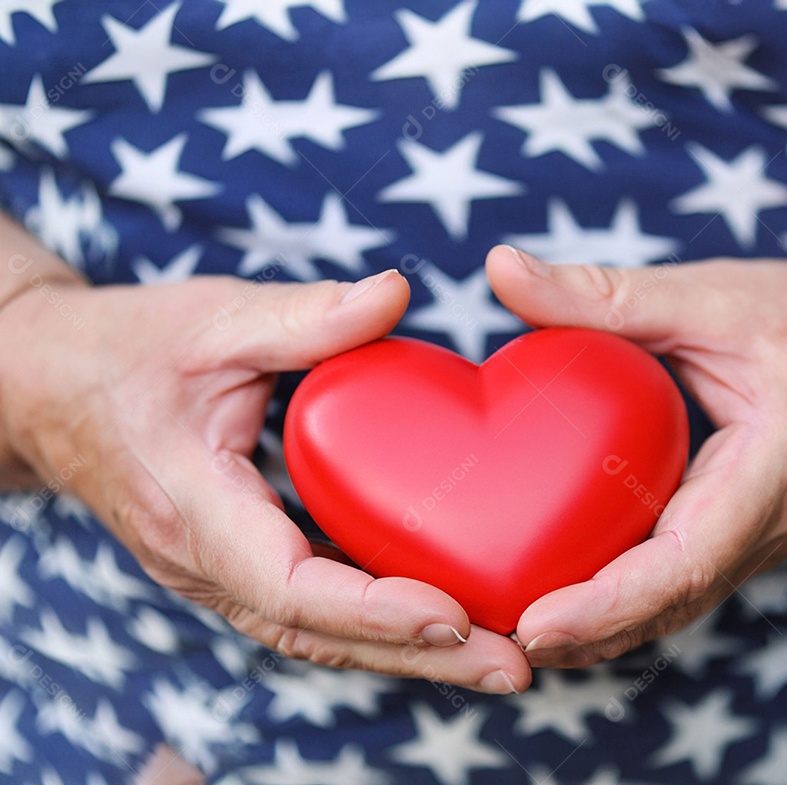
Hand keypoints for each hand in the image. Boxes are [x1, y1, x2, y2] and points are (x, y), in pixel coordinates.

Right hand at [0, 271, 528, 692]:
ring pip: (317, 635)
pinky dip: (376, 624)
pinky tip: (442, 620)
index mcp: (191, 507)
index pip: (286, 584)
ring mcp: (216, 573)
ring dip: (406, 655)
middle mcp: (202, 562)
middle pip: (318, 634)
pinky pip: (310, 610)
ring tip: (497, 658)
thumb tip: (397, 293)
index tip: (454, 615)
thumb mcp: (210, 319)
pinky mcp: (234, 563)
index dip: (372, 608)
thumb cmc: (125, 351)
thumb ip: (304, 315)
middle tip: (512, 665)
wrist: (48, 386)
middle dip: (417, 658)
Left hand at [486, 245, 786, 667]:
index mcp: (781, 461)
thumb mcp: (708, 292)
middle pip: (680, 600)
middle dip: (592, 632)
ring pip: (681, 606)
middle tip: (500, 640)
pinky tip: (565, 602)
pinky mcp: (748, 537)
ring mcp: (768, 537)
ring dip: (605, 631)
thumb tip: (499, 269)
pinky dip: (626, 604)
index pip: (693, 556)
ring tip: (514, 635)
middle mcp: (780, 518)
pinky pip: (685, 585)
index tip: (538, 623)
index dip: (615, 600)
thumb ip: (604, 290)